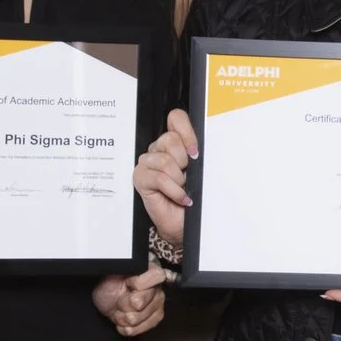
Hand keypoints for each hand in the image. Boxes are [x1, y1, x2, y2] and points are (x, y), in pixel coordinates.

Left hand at [93, 264, 170, 336]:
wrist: (106, 299)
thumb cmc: (109, 283)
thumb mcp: (112, 272)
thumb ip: (124, 269)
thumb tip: (134, 277)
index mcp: (151, 270)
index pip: (155, 277)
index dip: (138, 283)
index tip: (127, 283)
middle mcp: (158, 287)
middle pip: (141, 302)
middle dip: (123, 303)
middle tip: (120, 298)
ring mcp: (158, 303)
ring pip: (138, 318)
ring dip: (122, 316)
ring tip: (120, 308)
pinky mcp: (155, 318)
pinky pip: (141, 328)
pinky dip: (126, 327)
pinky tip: (123, 320)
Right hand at [134, 110, 196, 244]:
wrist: (184, 222)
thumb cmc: (194, 196)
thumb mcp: (201, 171)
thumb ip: (198, 153)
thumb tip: (199, 147)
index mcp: (175, 142)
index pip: (176, 118)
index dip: (187, 132)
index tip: (195, 152)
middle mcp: (159, 149)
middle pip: (169, 139)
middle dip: (184, 161)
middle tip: (187, 177)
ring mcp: (147, 163)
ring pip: (165, 160)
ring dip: (179, 179)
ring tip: (182, 188)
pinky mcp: (140, 178)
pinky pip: (159, 178)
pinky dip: (174, 190)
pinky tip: (179, 197)